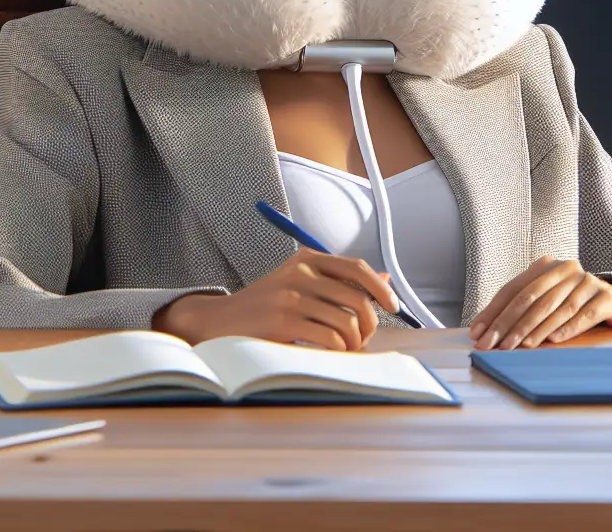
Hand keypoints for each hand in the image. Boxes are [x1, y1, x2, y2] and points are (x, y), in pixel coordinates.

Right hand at [153, 248, 399, 350]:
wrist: (219, 321)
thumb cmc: (266, 307)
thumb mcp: (301, 284)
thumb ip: (339, 281)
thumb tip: (385, 279)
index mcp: (308, 259)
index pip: (356, 268)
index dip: (380, 288)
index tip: (392, 306)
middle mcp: (301, 272)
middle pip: (356, 297)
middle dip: (369, 323)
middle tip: (364, 338)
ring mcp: (291, 296)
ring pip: (346, 321)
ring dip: (353, 341)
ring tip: (346, 348)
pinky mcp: (284, 321)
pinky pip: (330, 338)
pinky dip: (338, 350)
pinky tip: (331, 352)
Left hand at [468, 257, 611, 349]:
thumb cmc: (576, 304)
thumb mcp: (548, 302)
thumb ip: (521, 310)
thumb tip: (484, 329)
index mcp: (546, 266)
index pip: (514, 289)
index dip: (494, 311)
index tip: (478, 332)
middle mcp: (565, 269)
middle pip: (532, 297)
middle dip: (510, 323)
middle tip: (494, 344)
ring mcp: (587, 282)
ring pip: (556, 307)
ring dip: (536, 329)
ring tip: (520, 345)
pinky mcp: (606, 297)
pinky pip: (584, 313)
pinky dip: (568, 327)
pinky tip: (554, 340)